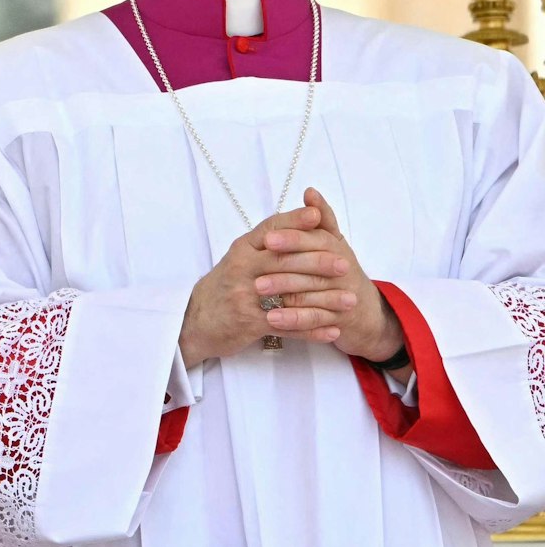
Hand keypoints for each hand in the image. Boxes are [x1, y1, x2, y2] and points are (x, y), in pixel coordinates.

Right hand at [180, 202, 349, 367]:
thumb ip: (264, 244)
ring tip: (351, 301)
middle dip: (318, 261)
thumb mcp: (239, 260)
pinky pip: (287, 326)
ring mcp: (243, 295)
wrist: (194, 321)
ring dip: (324, 300)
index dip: (294, 222)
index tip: (318, 215)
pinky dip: (312, 330)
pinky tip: (333, 331)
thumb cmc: (224, 287)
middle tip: (346, 264)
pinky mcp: (248, 322)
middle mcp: (241, 269)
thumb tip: (295, 223)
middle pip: (283, 260)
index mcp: (241, 249)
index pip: (270, 229)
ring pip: (290, 294)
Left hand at [254, 187, 404, 365]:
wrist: (363, 309)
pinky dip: (295, 320)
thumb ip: (320, 218)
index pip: (315, 239)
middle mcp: (343, 269)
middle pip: (313, 267)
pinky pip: (316, 320)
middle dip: (282, 269)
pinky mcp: (340, 318)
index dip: (292, 239)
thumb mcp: (331, 241)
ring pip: (312, 294)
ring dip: (284, 295)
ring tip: (258, 296)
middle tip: (256, 273)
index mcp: (336, 247)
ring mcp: (344, 295)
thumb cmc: (340, 268)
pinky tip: (272, 320)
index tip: (267, 240)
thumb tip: (310, 191)